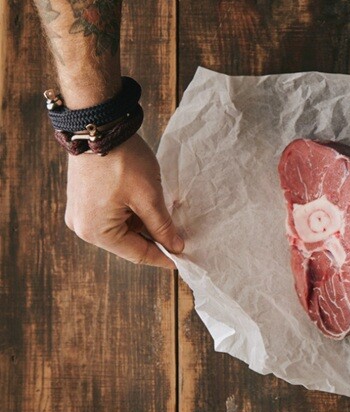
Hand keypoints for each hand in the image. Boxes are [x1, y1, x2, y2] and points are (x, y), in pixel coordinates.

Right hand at [64, 134, 183, 267]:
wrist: (99, 127)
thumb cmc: (122, 162)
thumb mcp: (149, 197)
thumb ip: (162, 226)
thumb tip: (175, 247)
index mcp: (96, 232)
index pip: (136, 254)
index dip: (162, 257)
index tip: (183, 260)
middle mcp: (83, 227)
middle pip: (127, 243)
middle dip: (154, 240)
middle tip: (181, 238)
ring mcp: (81, 213)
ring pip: (121, 229)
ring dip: (144, 225)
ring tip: (168, 218)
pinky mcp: (83, 200)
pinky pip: (113, 216)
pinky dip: (133, 214)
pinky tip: (150, 206)